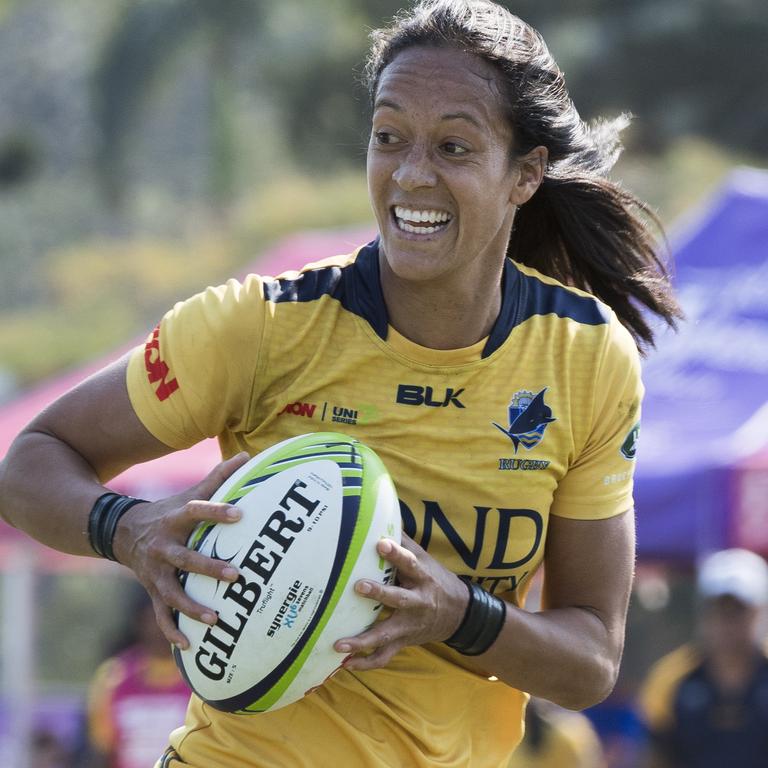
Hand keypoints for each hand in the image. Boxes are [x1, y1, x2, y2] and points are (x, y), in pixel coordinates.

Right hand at [112, 452, 250, 647]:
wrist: (120, 532)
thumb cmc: (167, 512)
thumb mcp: (187, 494)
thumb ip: (217, 478)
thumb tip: (246, 456)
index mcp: (175, 520)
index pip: (197, 512)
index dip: (217, 512)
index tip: (240, 514)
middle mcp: (164, 547)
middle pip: (186, 558)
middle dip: (210, 568)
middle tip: (237, 575)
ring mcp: (155, 572)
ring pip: (172, 592)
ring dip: (192, 607)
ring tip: (216, 619)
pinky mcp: (151, 590)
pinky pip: (160, 614)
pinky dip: (172, 631)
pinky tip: (189, 646)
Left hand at [334, 534, 468, 670]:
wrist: (460, 614)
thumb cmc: (434, 579)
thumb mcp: (425, 559)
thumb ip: (404, 542)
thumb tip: (382, 516)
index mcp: (422, 577)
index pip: (410, 563)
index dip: (396, 554)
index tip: (381, 544)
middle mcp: (417, 602)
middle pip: (398, 598)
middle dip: (379, 593)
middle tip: (358, 586)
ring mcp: (409, 625)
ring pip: (386, 634)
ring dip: (363, 640)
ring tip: (339, 644)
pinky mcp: (404, 641)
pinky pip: (384, 656)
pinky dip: (365, 662)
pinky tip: (344, 665)